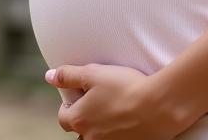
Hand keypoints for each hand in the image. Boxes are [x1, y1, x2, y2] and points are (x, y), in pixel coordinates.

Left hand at [44, 63, 189, 139]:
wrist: (158, 106)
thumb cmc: (124, 87)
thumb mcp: (92, 73)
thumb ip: (68, 75)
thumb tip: (49, 76)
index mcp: (80, 119)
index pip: (63, 118)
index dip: (68, 104)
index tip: (79, 94)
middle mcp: (91, 138)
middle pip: (80, 131)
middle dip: (84, 117)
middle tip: (98, 101)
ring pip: (97, 138)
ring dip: (100, 127)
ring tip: (113, 109)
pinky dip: (117, 132)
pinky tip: (127, 118)